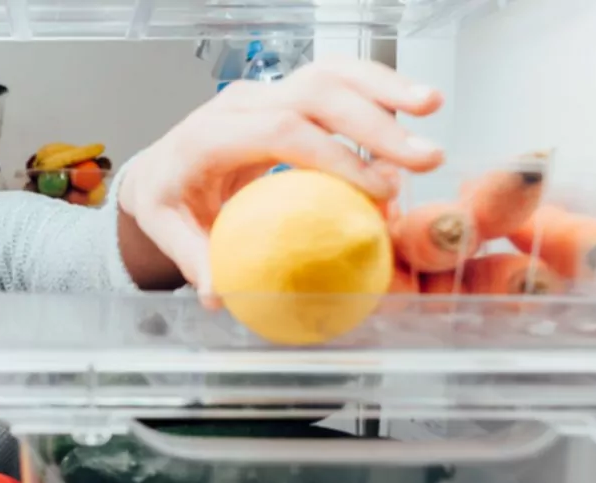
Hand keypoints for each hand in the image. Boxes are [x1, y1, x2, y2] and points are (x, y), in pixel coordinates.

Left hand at [118, 56, 444, 305]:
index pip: (280, 131)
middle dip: (375, 121)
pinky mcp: (287, 93)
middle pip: (315, 94)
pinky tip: (416, 106)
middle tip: (424, 157)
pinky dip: (377, 89)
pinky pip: (337, 80)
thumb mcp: (167, 230)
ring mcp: (267, 92)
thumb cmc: (169, 199)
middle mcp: (241, 103)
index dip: (333, 156)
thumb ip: (194, 259)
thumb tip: (220, 295)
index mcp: (210, 134)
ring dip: (385, 88)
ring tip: (434, 106)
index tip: (376, 191)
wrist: (161, 168)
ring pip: (331, 74)